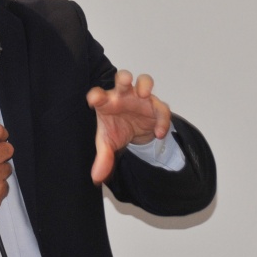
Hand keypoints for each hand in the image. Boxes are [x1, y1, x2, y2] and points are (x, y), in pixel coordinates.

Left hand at [87, 70, 170, 184]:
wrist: (135, 132)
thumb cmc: (116, 129)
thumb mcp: (108, 144)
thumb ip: (103, 158)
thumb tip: (96, 179)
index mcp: (106, 102)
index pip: (98, 94)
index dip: (95, 95)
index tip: (93, 100)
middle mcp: (123, 96)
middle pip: (123, 79)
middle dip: (124, 78)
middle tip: (125, 81)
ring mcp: (141, 98)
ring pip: (144, 81)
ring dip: (145, 85)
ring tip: (144, 94)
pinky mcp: (156, 106)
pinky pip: (162, 108)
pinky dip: (162, 119)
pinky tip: (159, 134)